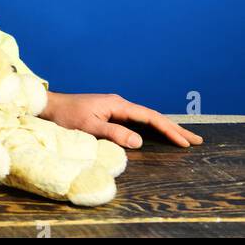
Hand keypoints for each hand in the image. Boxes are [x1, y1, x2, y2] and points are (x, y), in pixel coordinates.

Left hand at [41, 91, 203, 148]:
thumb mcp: (89, 127)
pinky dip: (151, 127)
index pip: (150, 117)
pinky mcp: (109, 112)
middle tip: (197, 140)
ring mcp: (115, 107)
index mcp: (117, 105)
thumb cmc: (65, 116)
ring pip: (146, 118)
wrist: (48, 106)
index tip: (185, 141)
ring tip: (184, 137)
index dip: (168, 130)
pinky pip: (137, 120)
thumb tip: (139, 141)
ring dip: (165, 127)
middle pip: (153, 116)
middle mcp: (119, 104)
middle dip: (174, 128)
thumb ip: (113, 133)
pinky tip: (158, 133)